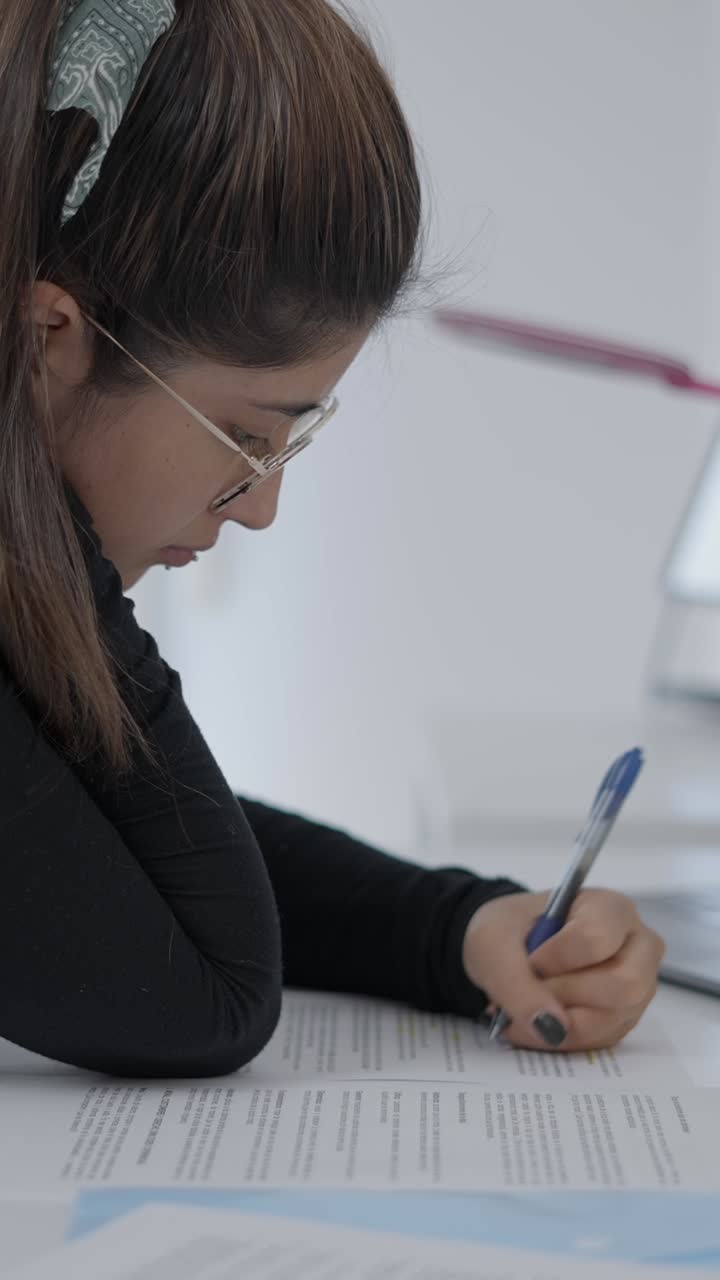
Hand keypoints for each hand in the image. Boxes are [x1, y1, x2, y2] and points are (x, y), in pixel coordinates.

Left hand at [462, 887, 664, 1051]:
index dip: (556, 958)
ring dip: (559, 1023)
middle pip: (625, 984)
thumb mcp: (492, 943)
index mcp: (611, 909)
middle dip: (566, 995)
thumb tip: (551, 1027)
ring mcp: (637, 987)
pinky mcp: (623, 1019)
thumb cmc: (509, 932)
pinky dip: (559, 1038)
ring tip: (525, 1009)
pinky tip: (535, 1022)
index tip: (529, 961)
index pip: (596, 938)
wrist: (509, 950)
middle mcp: (637, 947)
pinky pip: (599, 1041)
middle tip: (532, 989)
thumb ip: (514, 980)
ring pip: (611, 1020)